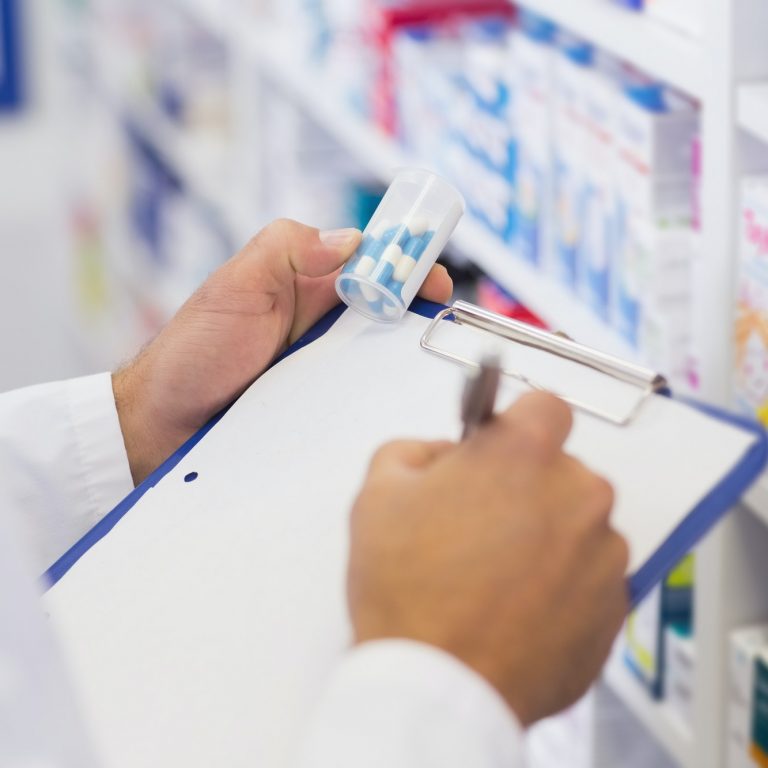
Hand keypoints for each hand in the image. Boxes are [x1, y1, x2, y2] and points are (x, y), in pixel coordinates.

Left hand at [113, 219, 452, 483]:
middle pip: (387, 311)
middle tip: (442, 326)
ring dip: (407, 358)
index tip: (433, 279)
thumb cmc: (193, 351)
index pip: (370, 264)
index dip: (406, 264)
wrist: (162, 424)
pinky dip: (384, 396)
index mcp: (305, 286)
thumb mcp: (235, 287)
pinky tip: (402, 406)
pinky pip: (362, 398)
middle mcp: (321, 325)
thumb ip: (284, 250)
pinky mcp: (322, 407)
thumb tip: (351, 240)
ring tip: (436, 367)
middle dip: (420, 313)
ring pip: (381, 357)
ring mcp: (324, 369)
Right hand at [347, 392, 628, 726]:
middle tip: (480, 525)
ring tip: (494, 577)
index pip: (544, 407)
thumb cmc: (411, 594)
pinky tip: (516, 607)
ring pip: (577, 525)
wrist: (441, 686)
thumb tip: (440, 455)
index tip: (503, 451)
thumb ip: (413, 450)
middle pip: (560, 471)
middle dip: (526, 488)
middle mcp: (577, 495)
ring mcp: (603, 553)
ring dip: (546, 539)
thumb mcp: (378, 495)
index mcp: (524, 455)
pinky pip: (590, 576)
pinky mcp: (613, 606)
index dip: (518, 427)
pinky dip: (562, 585)